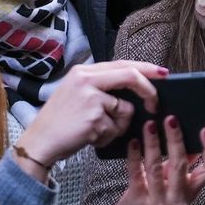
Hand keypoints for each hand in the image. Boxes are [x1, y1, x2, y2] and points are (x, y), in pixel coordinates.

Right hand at [13, 61, 167, 179]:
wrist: (40, 141)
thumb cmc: (61, 121)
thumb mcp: (77, 94)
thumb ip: (101, 87)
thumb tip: (134, 92)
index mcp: (83, 72)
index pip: (122, 64)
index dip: (146, 68)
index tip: (164, 73)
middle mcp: (86, 79)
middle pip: (130, 76)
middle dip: (148, 91)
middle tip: (155, 104)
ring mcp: (90, 97)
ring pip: (125, 109)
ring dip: (118, 125)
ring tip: (97, 130)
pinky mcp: (94, 117)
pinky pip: (116, 127)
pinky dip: (108, 136)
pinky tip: (91, 137)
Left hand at [107, 118, 204, 204]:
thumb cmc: (155, 201)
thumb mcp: (173, 185)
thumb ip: (181, 164)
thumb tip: (189, 138)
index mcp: (191, 192)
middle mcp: (178, 199)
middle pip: (181, 165)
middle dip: (175, 139)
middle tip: (171, 120)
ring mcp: (157, 202)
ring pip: (156, 167)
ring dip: (153, 143)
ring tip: (150, 125)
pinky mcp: (137, 201)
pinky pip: (135, 173)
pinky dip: (134, 155)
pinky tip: (133, 142)